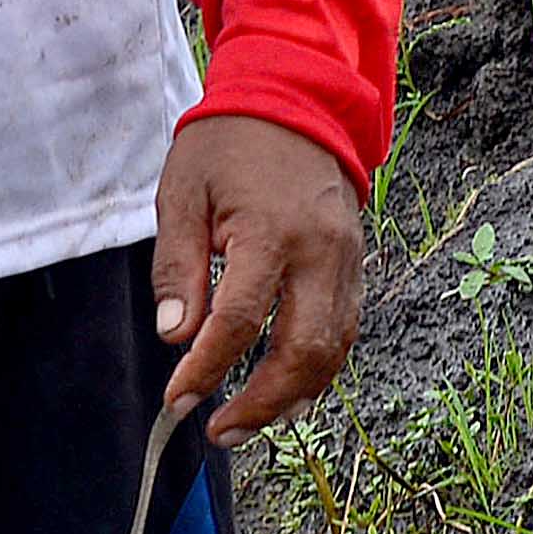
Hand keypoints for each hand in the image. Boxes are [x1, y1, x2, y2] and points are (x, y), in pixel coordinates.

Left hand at [151, 114, 360, 443]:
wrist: (295, 102)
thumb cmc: (228, 146)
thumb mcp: (182, 194)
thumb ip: (178, 267)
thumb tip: (176, 336)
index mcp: (273, 233)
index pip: (241, 321)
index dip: (208, 368)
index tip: (177, 399)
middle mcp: (321, 254)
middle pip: (303, 351)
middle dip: (262, 402)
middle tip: (218, 431)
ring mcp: (347, 263)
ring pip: (333, 350)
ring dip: (293, 396)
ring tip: (249, 423)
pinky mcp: (356, 267)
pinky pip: (345, 330)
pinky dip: (318, 369)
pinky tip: (288, 393)